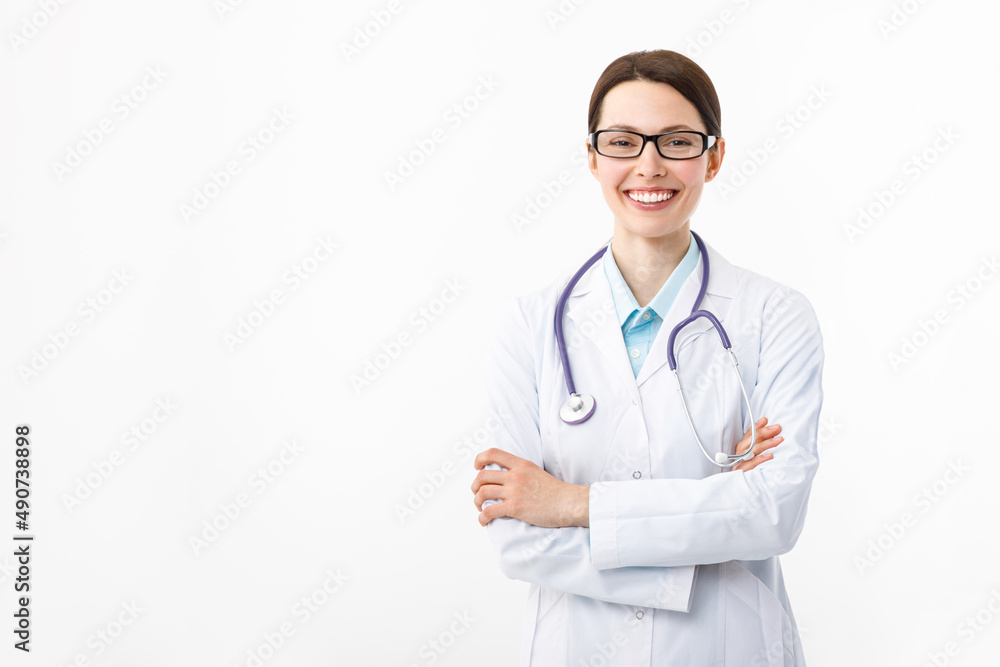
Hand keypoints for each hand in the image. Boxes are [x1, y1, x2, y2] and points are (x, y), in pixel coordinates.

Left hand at [471, 448, 588, 527]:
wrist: (568, 503)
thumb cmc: (556, 492)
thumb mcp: (537, 472)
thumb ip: (521, 472)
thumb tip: (507, 478)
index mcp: (521, 465)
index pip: (493, 453)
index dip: (480, 458)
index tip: (477, 467)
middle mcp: (515, 475)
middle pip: (483, 476)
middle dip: (475, 486)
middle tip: (477, 494)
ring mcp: (515, 491)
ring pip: (483, 492)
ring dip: (477, 501)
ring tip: (481, 508)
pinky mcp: (515, 508)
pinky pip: (489, 511)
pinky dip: (482, 517)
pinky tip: (484, 521)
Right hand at [730, 417, 781, 472]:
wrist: (743, 492)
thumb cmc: (753, 472)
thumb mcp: (757, 456)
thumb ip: (760, 444)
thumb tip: (769, 429)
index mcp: (741, 449)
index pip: (748, 435)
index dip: (756, 427)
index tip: (766, 420)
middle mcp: (739, 455)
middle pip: (750, 441)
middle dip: (763, 433)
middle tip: (777, 428)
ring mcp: (739, 464)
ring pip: (751, 451)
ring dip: (765, 444)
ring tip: (779, 440)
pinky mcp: (742, 474)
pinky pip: (751, 465)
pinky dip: (760, 459)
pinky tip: (770, 456)